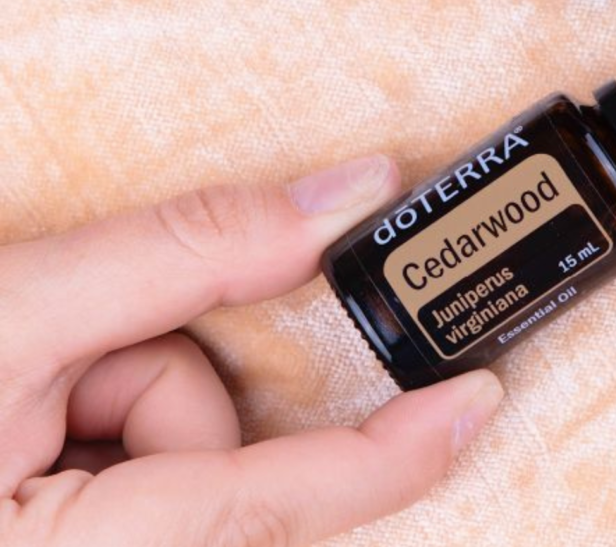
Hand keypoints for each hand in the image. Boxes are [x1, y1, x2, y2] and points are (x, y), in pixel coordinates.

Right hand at [0, 155, 504, 546]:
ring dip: (123, 394)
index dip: (393, 455)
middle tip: (63, 370)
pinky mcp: (94, 535)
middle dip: (156, 386)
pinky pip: (154, 462)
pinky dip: (112, 419)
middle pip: (218, 461)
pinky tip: (35, 415)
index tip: (478, 400)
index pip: (276, 509)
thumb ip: (184, 255)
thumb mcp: (8, 311)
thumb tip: (342, 194)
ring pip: (185, 452)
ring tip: (25, 390)